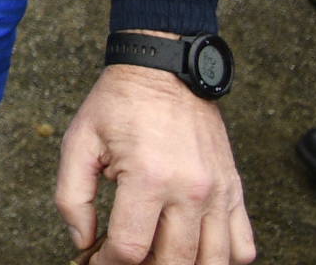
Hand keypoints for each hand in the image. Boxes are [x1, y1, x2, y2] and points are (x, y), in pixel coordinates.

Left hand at [55, 59, 254, 262]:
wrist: (165, 69)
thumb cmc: (119, 104)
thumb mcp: (78, 142)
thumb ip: (72, 198)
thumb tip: (83, 241)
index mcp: (148, 178)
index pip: (130, 249)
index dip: (106, 263)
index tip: (95, 260)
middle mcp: (191, 190)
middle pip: (173, 262)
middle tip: (124, 258)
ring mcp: (219, 193)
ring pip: (213, 262)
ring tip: (156, 257)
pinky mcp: (234, 189)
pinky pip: (243, 246)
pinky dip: (222, 258)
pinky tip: (195, 250)